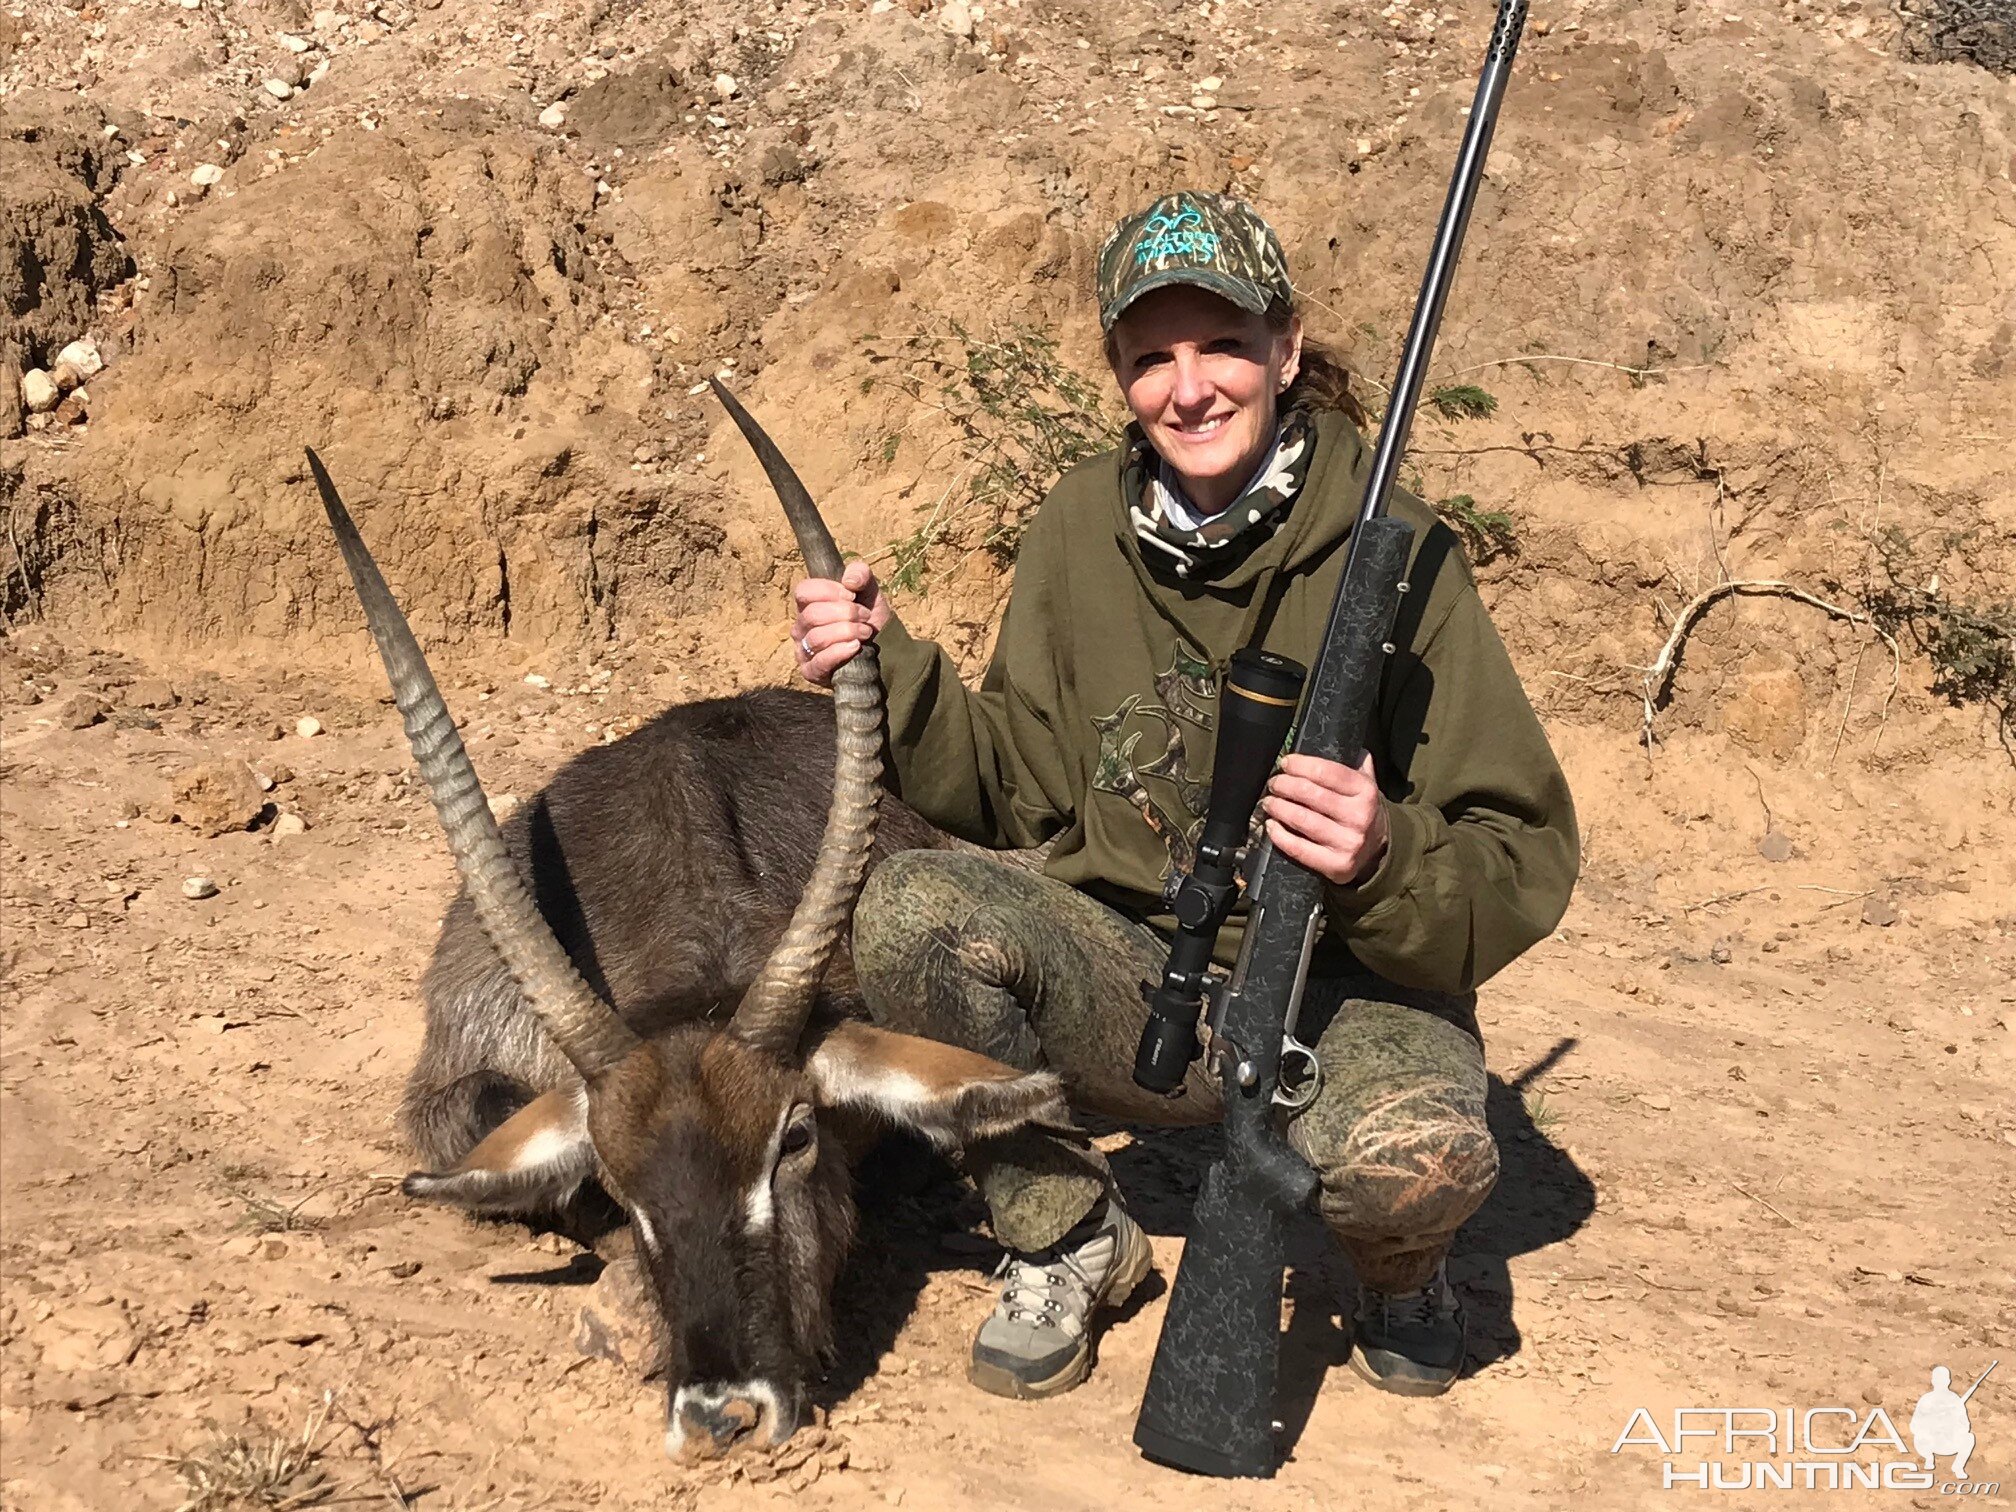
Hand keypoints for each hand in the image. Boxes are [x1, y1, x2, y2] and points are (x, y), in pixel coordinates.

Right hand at [791, 561, 889, 687]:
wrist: (884, 648)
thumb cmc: (869, 617)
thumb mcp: (870, 590)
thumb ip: (860, 573)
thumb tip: (849, 581)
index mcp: (808, 604)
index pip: (804, 591)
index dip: (829, 591)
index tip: (852, 595)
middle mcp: (801, 626)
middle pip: (812, 614)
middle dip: (845, 613)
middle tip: (865, 616)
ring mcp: (803, 650)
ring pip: (816, 638)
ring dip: (846, 632)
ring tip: (865, 632)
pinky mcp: (811, 672)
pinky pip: (820, 661)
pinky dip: (840, 652)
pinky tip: (856, 647)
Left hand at [1260, 753, 1388, 886]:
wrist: (1379, 850)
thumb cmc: (1362, 810)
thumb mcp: (1366, 784)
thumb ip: (1354, 763)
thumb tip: (1339, 741)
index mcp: (1366, 791)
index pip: (1327, 772)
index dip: (1301, 765)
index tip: (1285, 763)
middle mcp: (1359, 816)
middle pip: (1310, 794)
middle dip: (1285, 785)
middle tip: (1273, 783)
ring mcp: (1348, 842)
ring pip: (1302, 820)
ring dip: (1279, 808)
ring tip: (1269, 801)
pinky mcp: (1336, 865)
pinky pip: (1299, 848)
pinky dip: (1280, 835)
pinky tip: (1271, 826)